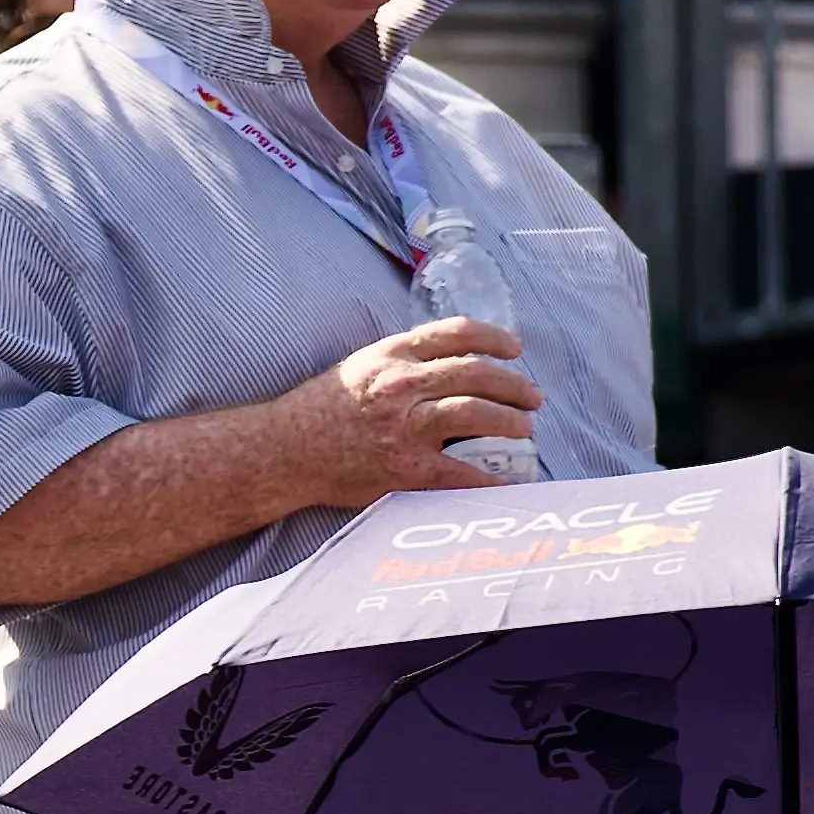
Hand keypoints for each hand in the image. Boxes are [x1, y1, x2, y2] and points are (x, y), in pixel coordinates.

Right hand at [266, 317, 542, 501]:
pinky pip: (462, 472)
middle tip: (533, 397)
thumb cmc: (317, 410)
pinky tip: (507, 481)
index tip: (515, 349)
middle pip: (477, 372)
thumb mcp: (360, 366)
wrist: (281, 452)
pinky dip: (490, 479)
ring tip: (525, 428)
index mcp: (391, 354)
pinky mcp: (405, 468)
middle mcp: (401, 385)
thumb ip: (402, 361)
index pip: (457, 332)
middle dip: (514, 384)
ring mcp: (405, 427)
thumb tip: (452, 365)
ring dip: (511, 421)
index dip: (495, 337)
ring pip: (476, 412)